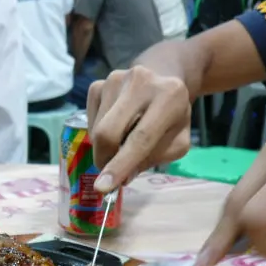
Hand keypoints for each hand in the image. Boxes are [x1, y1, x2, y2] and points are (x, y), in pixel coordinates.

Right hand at [86, 66, 191, 191]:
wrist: (161, 78)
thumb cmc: (171, 116)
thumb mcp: (176, 141)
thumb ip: (153, 159)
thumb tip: (121, 177)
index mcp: (170, 96)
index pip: (140, 138)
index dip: (121, 165)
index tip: (103, 187)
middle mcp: (141, 81)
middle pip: (108, 132)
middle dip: (104, 159)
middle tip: (110, 171)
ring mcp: (115, 80)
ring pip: (96, 129)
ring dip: (103, 147)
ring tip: (121, 142)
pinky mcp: (98, 84)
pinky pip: (89, 120)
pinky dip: (97, 134)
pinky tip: (114, 127)